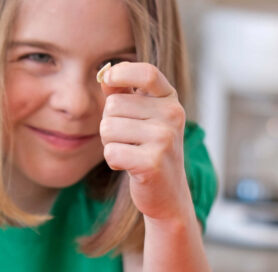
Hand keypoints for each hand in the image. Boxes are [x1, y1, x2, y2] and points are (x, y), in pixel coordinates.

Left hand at [99, 62, 190, 222]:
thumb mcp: (143, 119)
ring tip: (129, 152)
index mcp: (170, 101)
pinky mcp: (152, 162)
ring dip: (109, 144)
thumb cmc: (150, 152)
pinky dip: (113, 161)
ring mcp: (164, 139)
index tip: (107, 79)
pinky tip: (128, 166)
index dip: (122, 72)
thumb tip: (105, 73)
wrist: (168, 194)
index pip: (146, 73)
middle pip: (113, 106)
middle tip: (126, 140)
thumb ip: (125, 95)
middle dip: (109, 124)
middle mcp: (172, 116)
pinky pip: (111, 152)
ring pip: (108, 129)